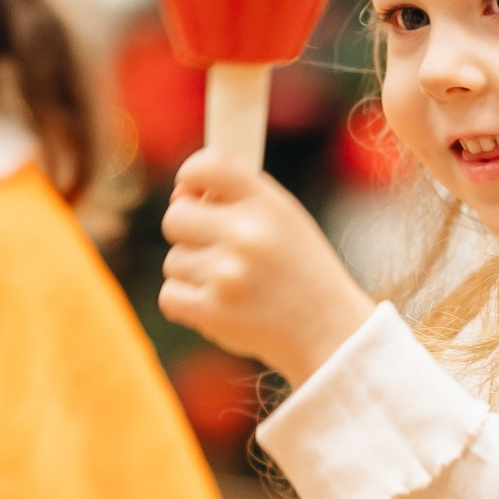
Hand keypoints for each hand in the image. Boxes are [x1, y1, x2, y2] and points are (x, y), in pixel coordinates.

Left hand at [159, 151, 374, 385]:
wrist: (328, 334)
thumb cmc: (301, 273)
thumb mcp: (287, 221)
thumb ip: (240, 199)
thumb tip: (179, 196)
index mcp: (268, 205)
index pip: (210, 165)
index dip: (190, 175)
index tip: (190, 189)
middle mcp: (246, 235)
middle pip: (175, 216)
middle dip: (188, 232)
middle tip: (215, 247)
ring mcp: (227, 275)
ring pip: (174, 260)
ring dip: (193, 273)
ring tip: (233, 285)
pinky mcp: (212, 312)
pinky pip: (170, 295)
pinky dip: (187, 303)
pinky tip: (219, 305)